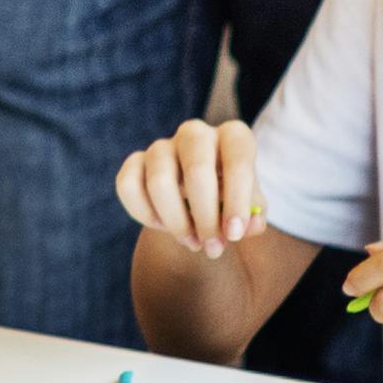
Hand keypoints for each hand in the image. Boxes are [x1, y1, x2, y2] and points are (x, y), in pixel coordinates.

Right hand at [115, 119, 262, 258]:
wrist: (202, 198)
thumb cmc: (230, 199)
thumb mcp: (251, 207)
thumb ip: (255, 215)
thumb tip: (252, 224)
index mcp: (232, 137)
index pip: (238, 158)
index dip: (237, 199)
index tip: (235, 235)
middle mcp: (196, 133)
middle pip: (197, 170)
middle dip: (206, 217)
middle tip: (213, 249)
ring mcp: (163, 145)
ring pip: (159, 181)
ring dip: (176, 221)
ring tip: (192, 242)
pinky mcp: (136, 161)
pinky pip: (127, 184)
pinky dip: (143, 213)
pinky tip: (161, 226)